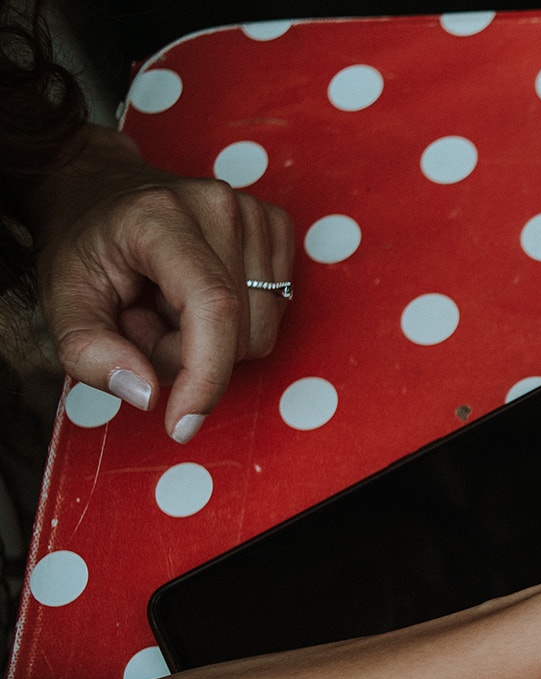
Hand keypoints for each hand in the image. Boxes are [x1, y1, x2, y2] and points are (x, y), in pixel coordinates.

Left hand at [30, 126, 293, 442]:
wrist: (100, 189)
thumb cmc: (82, 246)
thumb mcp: (60, 303)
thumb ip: (89, 353)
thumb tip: (148, 394)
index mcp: (160, 217)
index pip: (214, 306)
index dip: (206, 375)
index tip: (182, 423)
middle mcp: (219, 206)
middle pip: (238, 333)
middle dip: (190, 356)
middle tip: (144, 325)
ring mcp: (255, 213)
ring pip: (261, 331)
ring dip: (213, 342)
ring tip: (168, 308)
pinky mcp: (275, 227)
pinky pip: (275, 313)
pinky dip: (237, 324)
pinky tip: (198, 297)